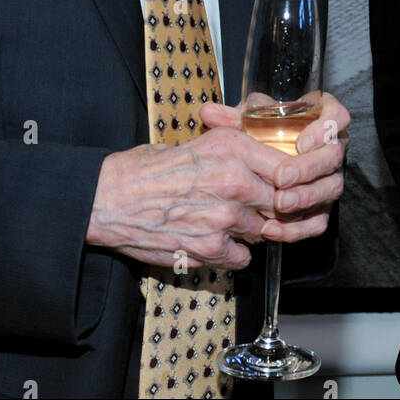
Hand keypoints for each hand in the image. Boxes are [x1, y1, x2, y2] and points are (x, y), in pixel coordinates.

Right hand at [85, 126, 295, 269]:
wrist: (108, 198)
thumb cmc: (145, 168)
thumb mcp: (197, 143)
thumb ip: (234, 154)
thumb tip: (260, 163)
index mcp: (233, 148)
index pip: (289, 167)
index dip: (291, 181)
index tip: (286, 187)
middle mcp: (235, 181)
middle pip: (281, 202)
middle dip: (272, 207)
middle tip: (257, 208)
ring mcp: (225, 217)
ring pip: (263, 231)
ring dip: (249, 230)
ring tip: (223, 222)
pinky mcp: (211, 248)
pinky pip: (243, 257)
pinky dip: (233, 253)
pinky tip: (214, 241)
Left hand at [200, 93, 349, 241]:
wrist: (261, 168)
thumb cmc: (260, 137)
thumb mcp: (247, 125)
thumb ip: (232, 118)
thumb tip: (210, 113)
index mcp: (319, 121)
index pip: (337, 117)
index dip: (324, 129)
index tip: (301, 142)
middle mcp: (330, 149)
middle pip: (334, 156)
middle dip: (308, 168)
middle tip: (282, 178)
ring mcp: (328, 178)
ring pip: (331, 188)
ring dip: (306, 198)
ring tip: (279, 204)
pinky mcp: (321, 206)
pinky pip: (319, 220)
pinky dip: (298, 227)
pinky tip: (275, 228)